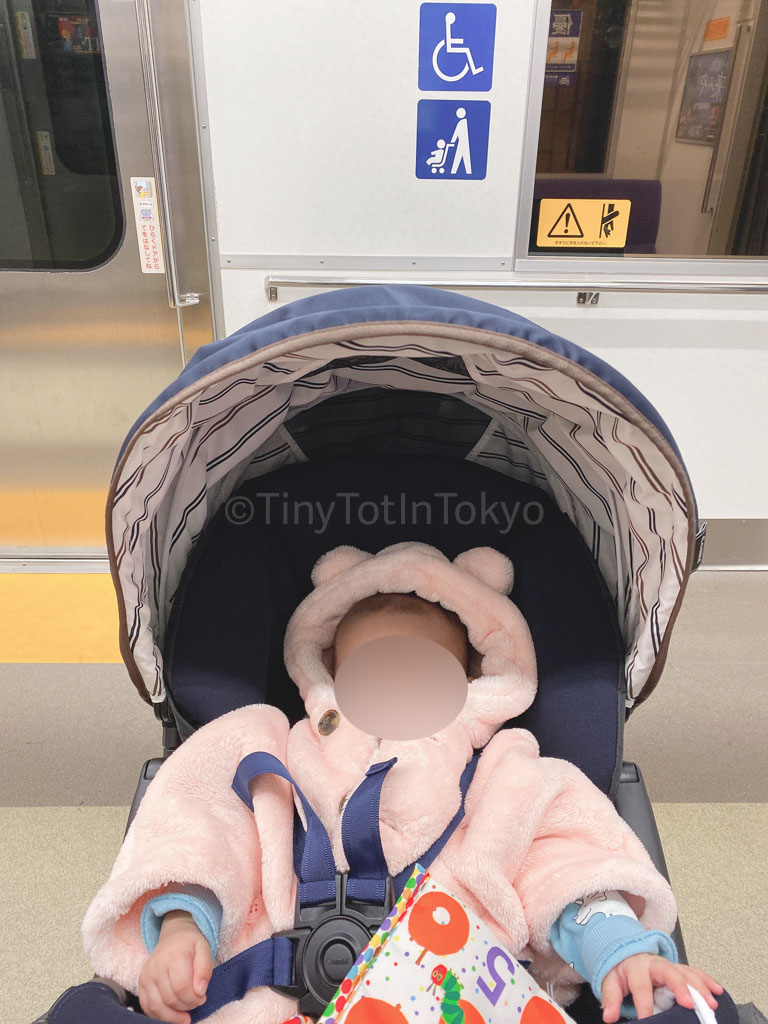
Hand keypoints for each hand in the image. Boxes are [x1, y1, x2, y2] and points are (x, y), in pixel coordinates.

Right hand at [138, 911, 212, 1023]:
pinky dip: (160, 1016)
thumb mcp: (204, 949)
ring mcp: (146, 976)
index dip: (194, 998)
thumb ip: (204, 969)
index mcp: (173, 955)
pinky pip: (147, 1007)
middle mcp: (156, 966)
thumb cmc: (190, 944)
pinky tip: (173, 1014)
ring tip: (185, 1014)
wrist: (173, 935)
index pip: (181, 987)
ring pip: (157, 1007)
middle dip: (187, 1006)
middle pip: (170, 998)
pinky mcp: (141, 984)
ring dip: (173, 1016)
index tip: (202, 997)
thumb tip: (200, 991)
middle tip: (196, 1002)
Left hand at [601, 953, 722, 1022]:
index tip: (647, 1020)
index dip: (644, 1004)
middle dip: (680, 988)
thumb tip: (608, 1016)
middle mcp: (656, 964)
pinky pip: (695, 972)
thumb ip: (610, 999)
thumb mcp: (611, 981)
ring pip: (687, 973)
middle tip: (689, 1004)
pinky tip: (718, 991)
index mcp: (637, 967)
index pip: (641, 986)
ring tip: (711, 1003)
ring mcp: (670, 965)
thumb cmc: (623, 971)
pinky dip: (707, 980)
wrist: (628, 953)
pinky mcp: (680, 968)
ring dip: (700, 987)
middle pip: (669, 973)